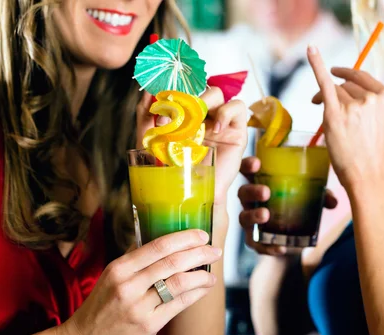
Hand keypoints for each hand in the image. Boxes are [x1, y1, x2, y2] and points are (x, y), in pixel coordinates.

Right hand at [60, 230, 221, 334]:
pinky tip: (204, 289)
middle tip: (215, 251)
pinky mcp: (148, 325)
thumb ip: (136, 261)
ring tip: (212, 273)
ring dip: (201, 275)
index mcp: (120, 267)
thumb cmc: (101, 308)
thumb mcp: (111, 277)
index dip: (184, 238)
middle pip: (172, 262)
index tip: (202, 234)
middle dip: (199, 253)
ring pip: (179, 282)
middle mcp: (128, 284)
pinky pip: (179, 304)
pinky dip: (196, 294)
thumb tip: (164, 243)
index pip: (158, 245)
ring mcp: (138, 306)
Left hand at [135, 89, 247, 206]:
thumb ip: (146, 117)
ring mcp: (220, 122)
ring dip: (203, 101)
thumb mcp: (151, 142)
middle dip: (183, 99)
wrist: (191, 196)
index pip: (182, 89)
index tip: (158, 103)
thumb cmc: (172, 172)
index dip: (171, 90)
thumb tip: (145, 91)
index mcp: (184, 115)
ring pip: (216, 93)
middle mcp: (203, 116)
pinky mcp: (237, 132)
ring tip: (193, 121)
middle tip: (171, 119)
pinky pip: (238, 108)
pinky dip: (226, 112)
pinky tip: (215, 129)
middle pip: (198, 88)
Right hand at [238, 156, 337, 255]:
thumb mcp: (311, 196)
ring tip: (265, 215)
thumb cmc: (298, 205)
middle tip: (266, 192)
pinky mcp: (256, 240)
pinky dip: (266, 247)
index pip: (247, 170)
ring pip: (244, 217)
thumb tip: (333, 201)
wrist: (295, 237)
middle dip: (252, 191)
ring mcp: (251, 221)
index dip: (248, 165)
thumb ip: (321, 195)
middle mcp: (251, 201)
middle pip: (243, 192)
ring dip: (253, 215)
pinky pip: (255, 244)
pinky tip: (279, 248)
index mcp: (260, 182)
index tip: (257, 163)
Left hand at [307, 46, 383, 188]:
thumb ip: (367, 105)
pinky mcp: (335, 114)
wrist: (370, 177)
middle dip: (335, 92)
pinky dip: (316, 64)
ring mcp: (353, 105)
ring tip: (325, 117)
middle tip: (321, 104)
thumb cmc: (373, 155)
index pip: (362, 79)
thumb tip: (342, 89)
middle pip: (346, 85)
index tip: (339, 81)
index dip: (348, 81)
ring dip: (324, 98)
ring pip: (334, 92)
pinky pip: (324, 84)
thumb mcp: (379, 123)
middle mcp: (371, 97)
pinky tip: (311, 50)